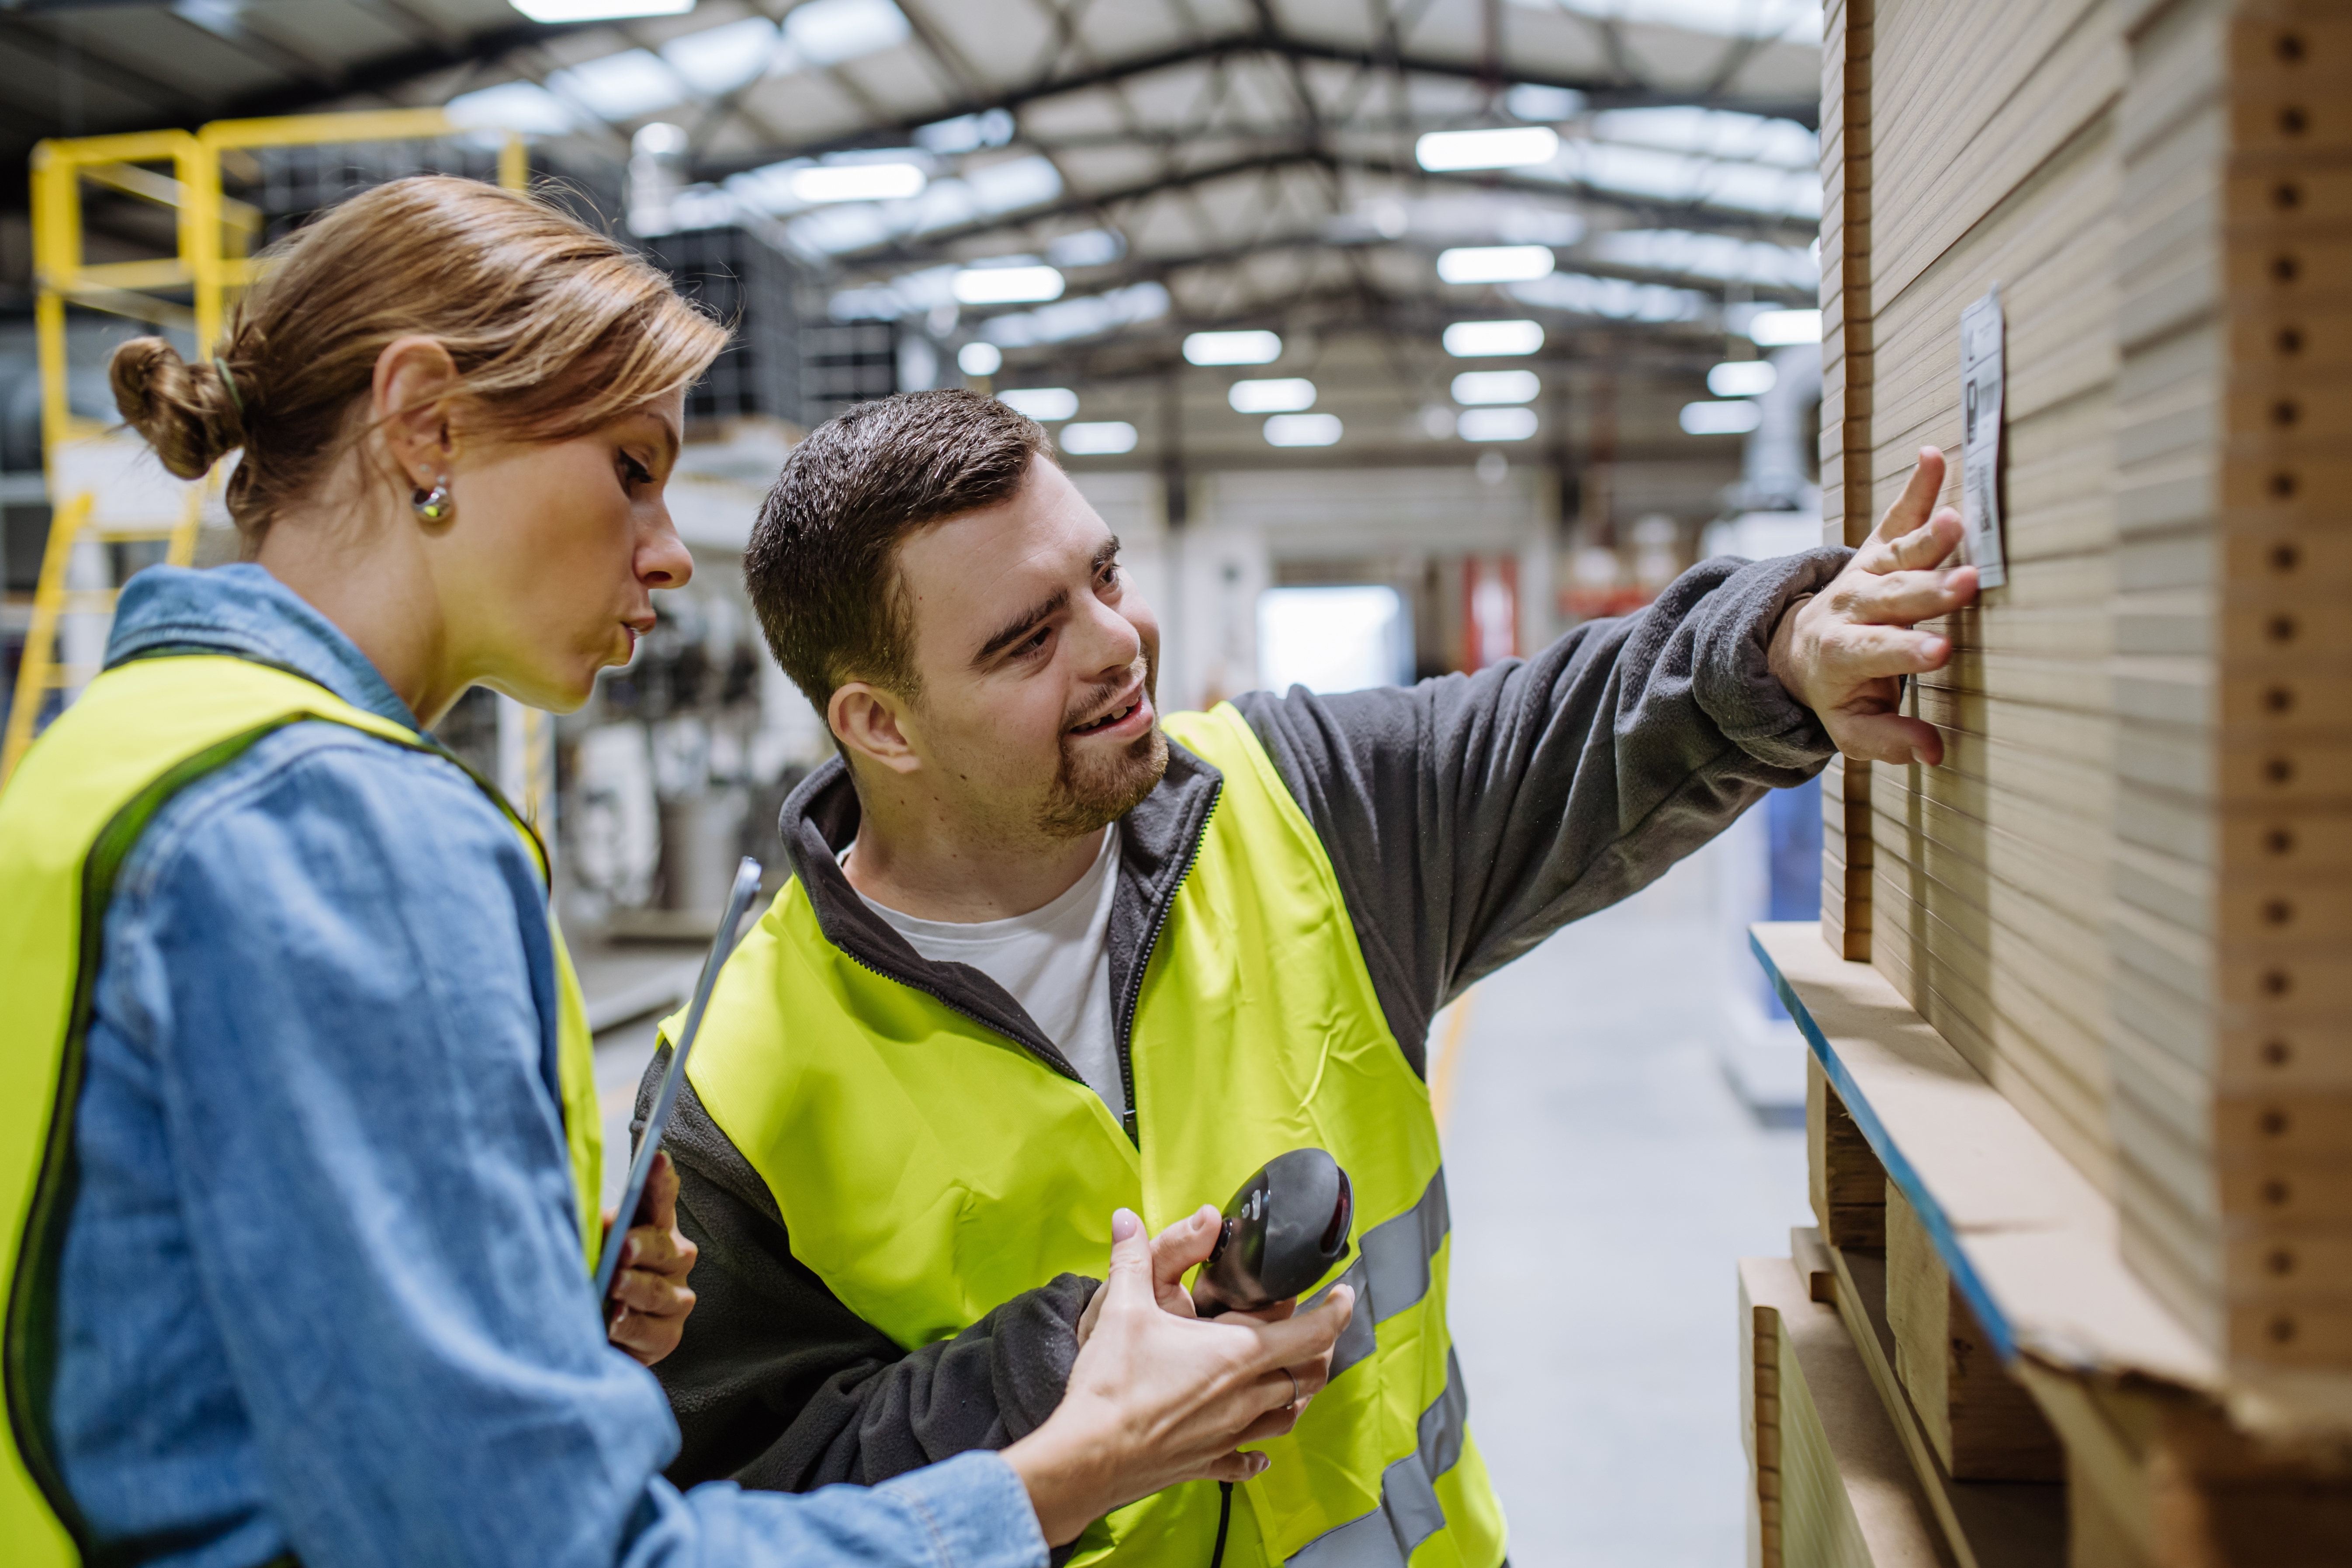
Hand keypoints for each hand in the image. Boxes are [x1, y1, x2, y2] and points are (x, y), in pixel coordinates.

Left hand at [603, 1150, 697, 1366]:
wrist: (593, 1336)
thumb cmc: (589, 1279)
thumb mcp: (588, 1248)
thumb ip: (589, 1230)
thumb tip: (572, 1212)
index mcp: (653, 1226)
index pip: (661, 1197)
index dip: (660, 1178)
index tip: (656, 1158)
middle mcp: (673, 1259)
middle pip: (663, 1247)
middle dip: (642, 1246)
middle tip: (622, 1248)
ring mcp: (675, 1299)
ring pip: (659, 1291)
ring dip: (634, 1288)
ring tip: (613, 1287)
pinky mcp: (667, 1336)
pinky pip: (653, 1331)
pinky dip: (631, 1326)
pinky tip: (613, 1322)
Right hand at [1005, 1208, 1354, 1545]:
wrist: (1088, 1456)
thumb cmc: (1112, 1384)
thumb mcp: (1121, 1308)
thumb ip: (1130, 1258)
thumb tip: (1126, 1219)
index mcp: (1236, 1355)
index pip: (1310, 1332)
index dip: (1336, 1311)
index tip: (1345, 1296)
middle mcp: (1245, 1397)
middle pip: (1306, 1374)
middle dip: (1318, 1350)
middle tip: (1313, 1330)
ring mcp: (1229, 1434)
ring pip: (1285, 1415)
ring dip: (1294, 1394)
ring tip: (1291, 1378)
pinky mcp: (1208, 1463)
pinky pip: (1246, 1461)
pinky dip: (1257, 1452)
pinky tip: (1258, 1451)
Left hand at [1768, 446, 1980, 765]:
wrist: (1799, 648)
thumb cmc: (1837, 691)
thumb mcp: (1849, 727)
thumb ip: (1886, 740)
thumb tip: (1931, 752)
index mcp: (1842, 654)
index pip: (1876, 652)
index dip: (1905, 652)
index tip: (1939, 652)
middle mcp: (1850, 608)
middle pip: (1891, 599)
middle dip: (1928, 592)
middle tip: (1965, 584)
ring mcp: (1861, 574)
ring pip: (1895, 555)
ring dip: (1927, 538)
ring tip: (1957, 520)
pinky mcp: (1874, 549)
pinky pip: (1895, 517)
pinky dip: (1916, 487)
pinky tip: (1934, 456)